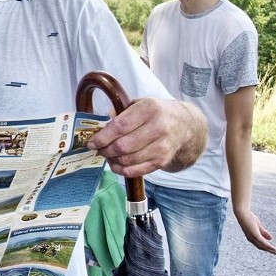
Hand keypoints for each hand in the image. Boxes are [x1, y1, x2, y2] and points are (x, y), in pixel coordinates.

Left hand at [86, 98, 206, 177]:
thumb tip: (99, 127)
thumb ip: (119, 112)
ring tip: (107, 155)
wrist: (184, 125)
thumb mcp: (139, 104)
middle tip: (98, 149)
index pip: (120, 126)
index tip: (91, 142)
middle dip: (105, 150)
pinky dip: (122, 170)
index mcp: (149, 109)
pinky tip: (116, 164)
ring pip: (129, 160)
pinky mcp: (163, 160)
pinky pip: (137, 171)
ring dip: (112, 160)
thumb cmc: (155, 113)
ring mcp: (162, 146)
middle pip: (123, 146)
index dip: (102, 137)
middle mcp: (158, 127)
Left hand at [234, 208, 275, 255]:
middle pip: (262, 247)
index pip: (260, 245)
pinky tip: (274, 249)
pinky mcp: (255, 235)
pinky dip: (269, 247)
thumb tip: (271, 239)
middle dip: (271, 251)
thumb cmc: (248, 217)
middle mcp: (251, 239)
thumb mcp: (258, 226)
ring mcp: (253, 237)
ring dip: (272, 250)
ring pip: (264, 246)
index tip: (275, 250)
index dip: (267, 248)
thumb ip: (264, 232)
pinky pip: (263, 243)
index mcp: (251, 237)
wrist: (242, 213)